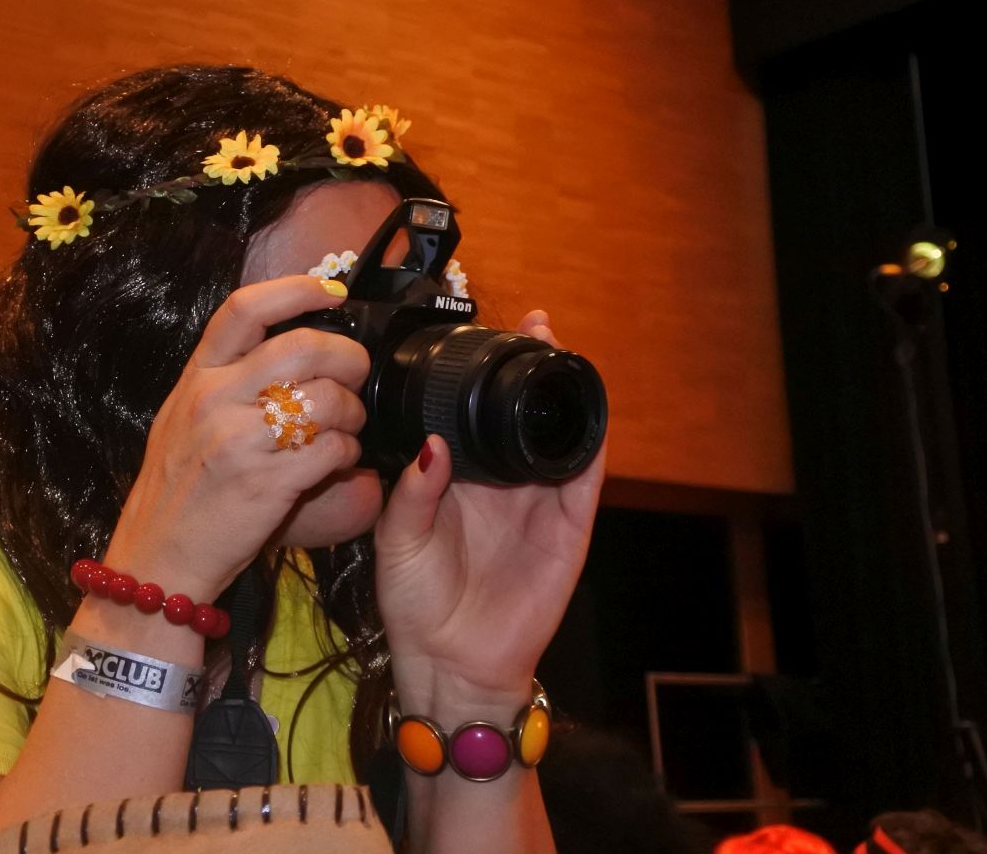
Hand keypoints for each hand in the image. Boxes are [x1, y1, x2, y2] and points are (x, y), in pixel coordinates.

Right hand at [102, 277, 371, 601]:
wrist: (157, 560)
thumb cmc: (176, 492)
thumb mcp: (182, 420)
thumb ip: (224, 381)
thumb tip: (286, 349)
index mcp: (196, 378)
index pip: (245, 309)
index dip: (296, 290)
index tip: (333, 292)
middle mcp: (213, 401)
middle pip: (302, 347)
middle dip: (347, 356)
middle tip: (356, 373)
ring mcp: (238, 442)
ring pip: (325, 399)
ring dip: (352, 411)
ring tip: (348, 427)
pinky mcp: (265, 484)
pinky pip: (331, 450)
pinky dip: (347, 453)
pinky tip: (339, 462)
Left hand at [373, 311, 604, 711]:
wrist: (447, 662)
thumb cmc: (415, 603)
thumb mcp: (397, 541)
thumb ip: (413, 492)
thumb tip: (433, 444)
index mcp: (457, 480)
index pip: (476, 416)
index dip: (483, 377)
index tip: (485, 334)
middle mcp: (501, 485)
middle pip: (522, 415)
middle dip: (534, 368)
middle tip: (536, 324)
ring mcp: (538, 506)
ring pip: (558, 438)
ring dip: (564, 396)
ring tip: (562, 351)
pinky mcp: (566, 533)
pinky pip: (583, 483)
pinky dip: (589, 448)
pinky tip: (587, 415)